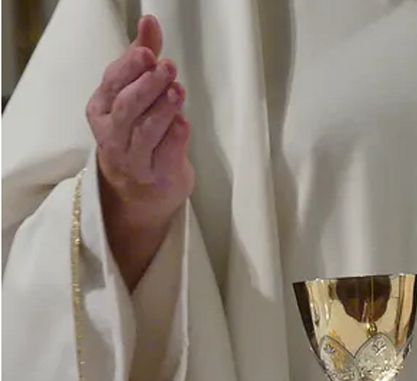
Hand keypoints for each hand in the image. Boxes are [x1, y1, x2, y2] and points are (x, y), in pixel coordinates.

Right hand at [86, 15, 192, 286]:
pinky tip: (183, 122)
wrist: (140, 193)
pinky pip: (166, 156)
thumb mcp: (136, 94)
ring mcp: (134, 160)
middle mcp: (113, 136)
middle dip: (147, 85)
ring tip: (178, 91)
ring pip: (145, 132)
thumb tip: (149, 21)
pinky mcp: (158, 178)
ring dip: (162, 110)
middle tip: (168, 67)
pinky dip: (175, 138)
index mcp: (102, 110)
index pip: (112, 84)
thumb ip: (144, 58)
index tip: (148, 51)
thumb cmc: (138, 134)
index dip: (129, 68)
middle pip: (127, 107)